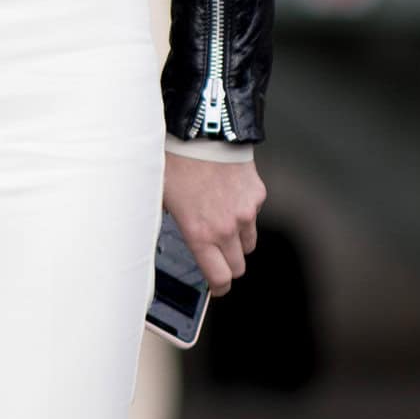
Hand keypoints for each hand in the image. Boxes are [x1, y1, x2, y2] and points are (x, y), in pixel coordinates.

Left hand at [162, 150, 263, 295]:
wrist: (202, 130)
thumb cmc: (176, 162)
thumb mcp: (161, 199)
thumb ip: (173, 224)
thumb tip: (171, 237)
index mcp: (201, 234)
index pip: (220, 278)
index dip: (219, 288)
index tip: (216, 287)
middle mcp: (228, 228)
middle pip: (238, 266)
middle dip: (228, 266)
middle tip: (218, 259)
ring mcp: (247, 211)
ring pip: (249, 242)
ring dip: (237, 241)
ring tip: (220, 224)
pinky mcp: (258, 194)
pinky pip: (253, 213)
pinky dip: (244, 211)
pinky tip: (226, 194)